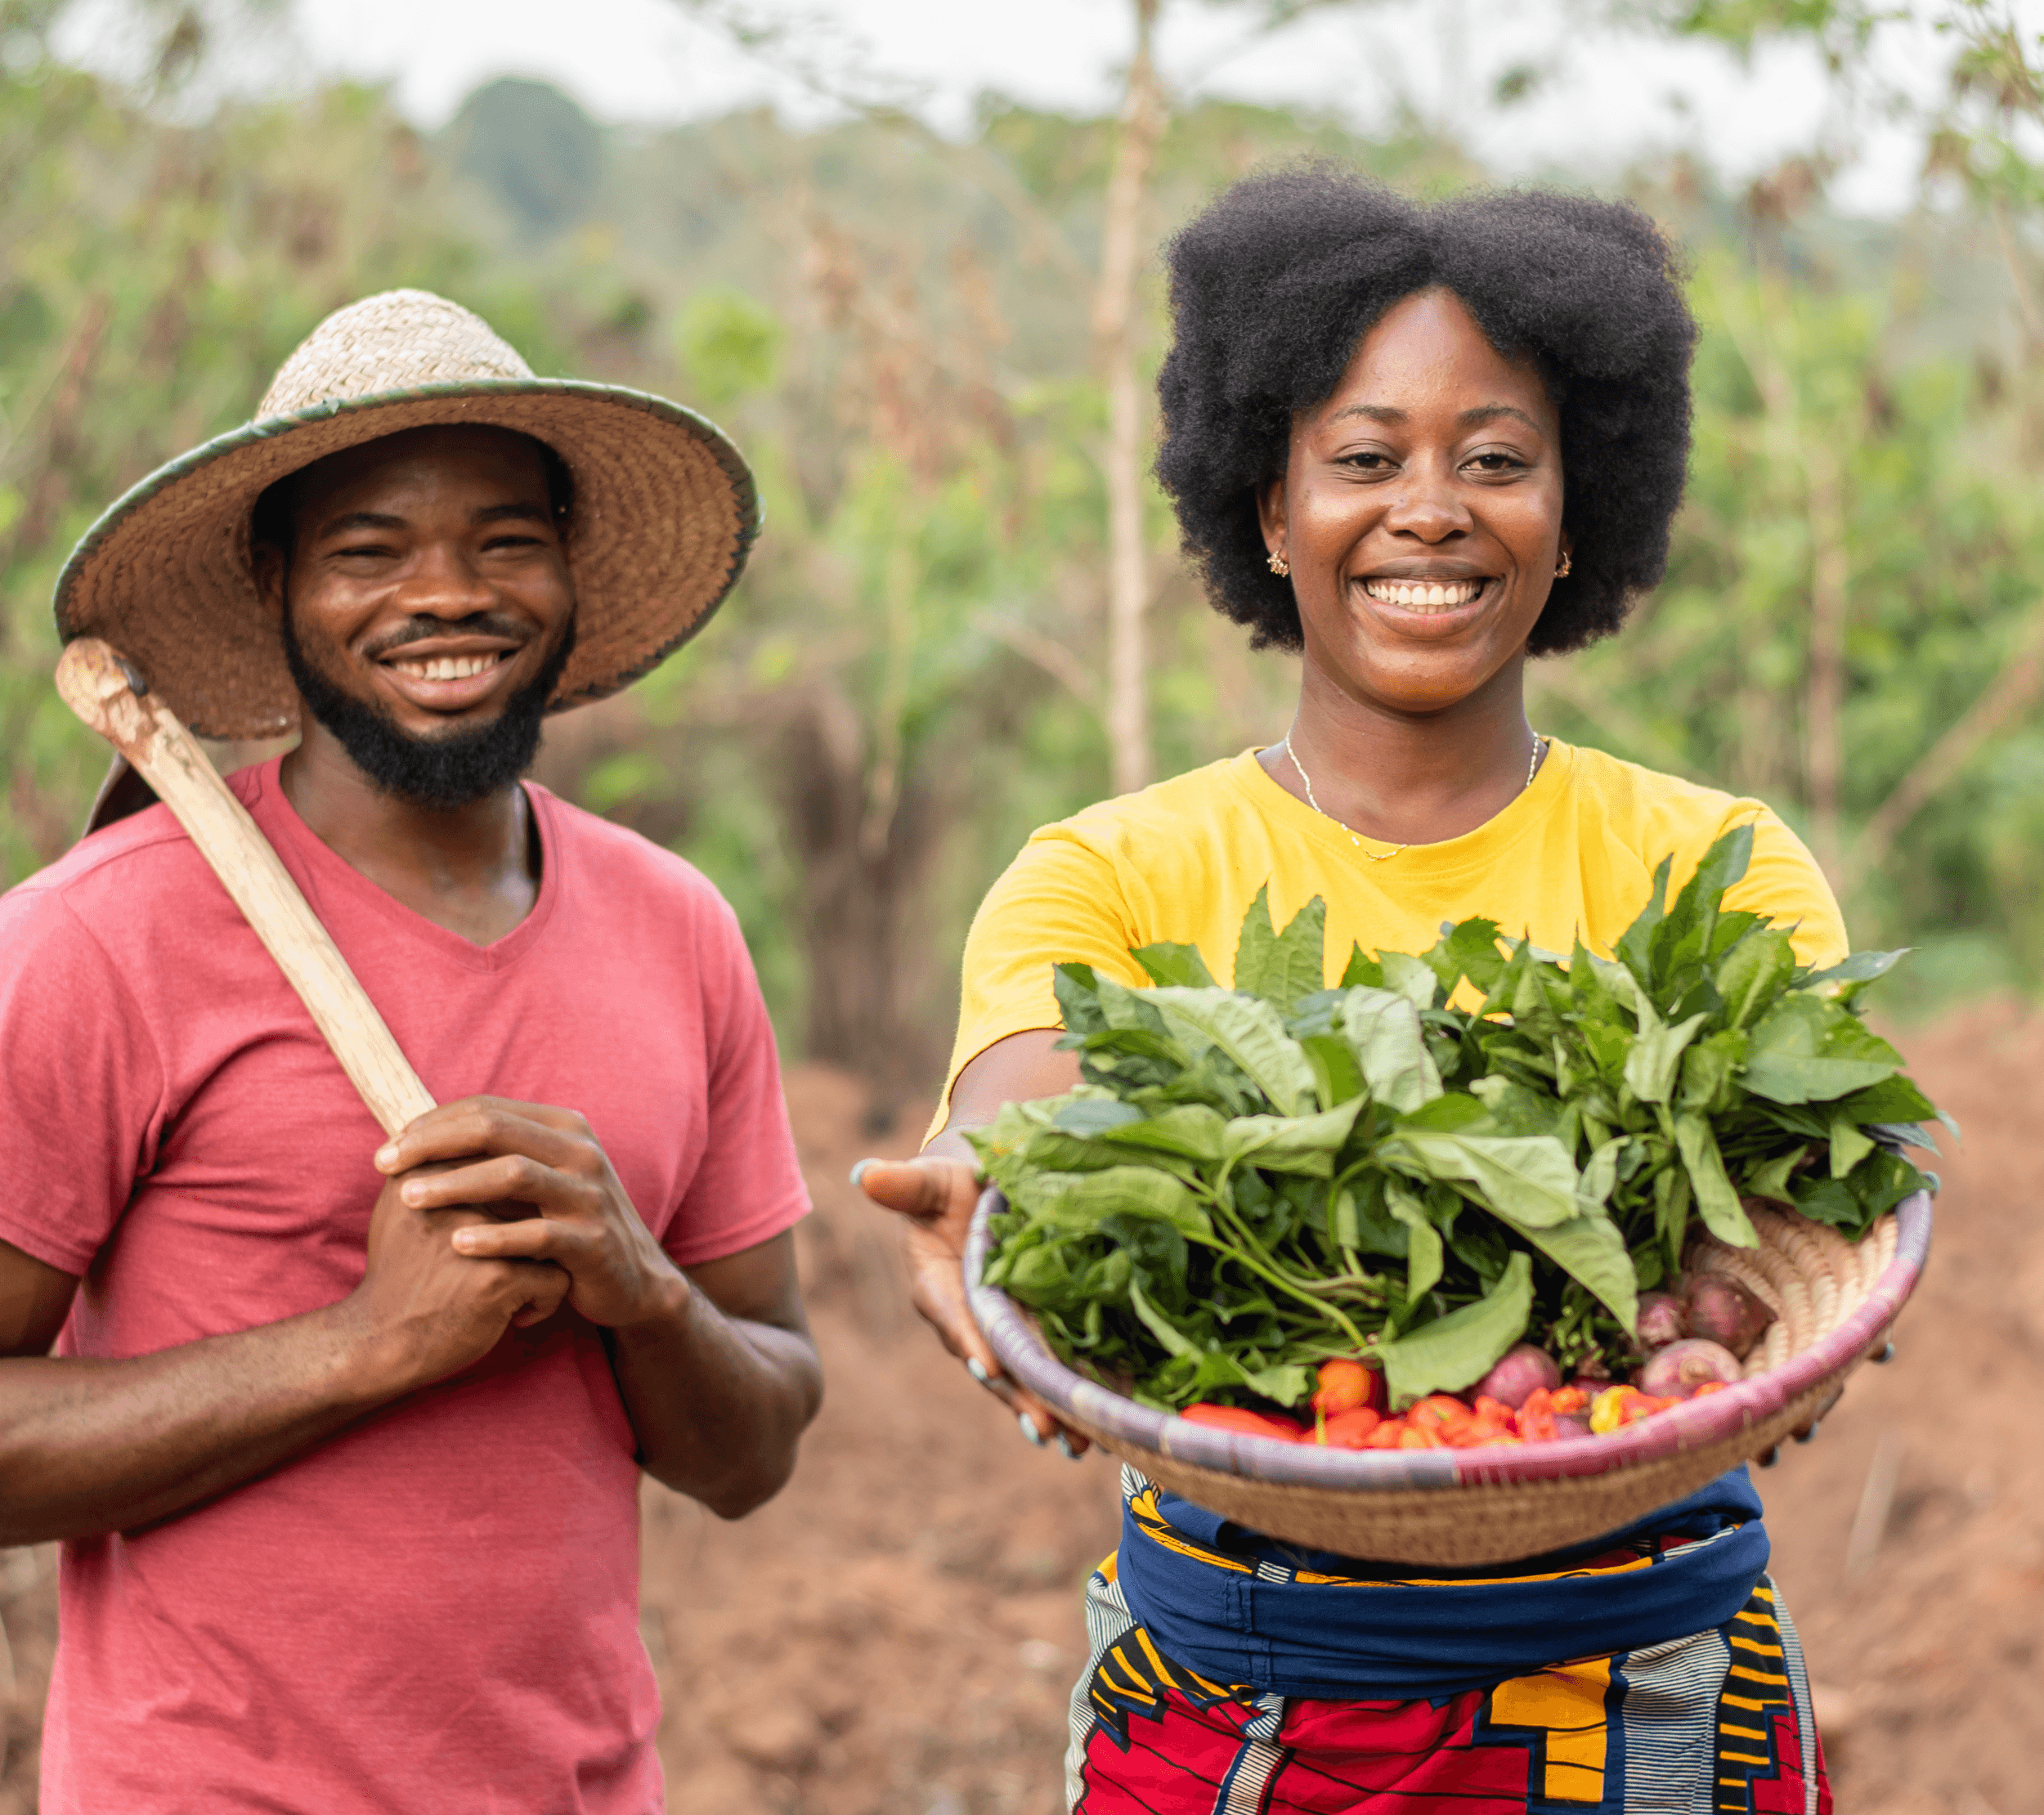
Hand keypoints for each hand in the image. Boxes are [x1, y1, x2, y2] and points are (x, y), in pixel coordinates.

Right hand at [347, 1169, 571, 1391]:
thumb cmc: (398, 1274)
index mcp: (430, 1172)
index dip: (513, 1200)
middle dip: (535, 1223)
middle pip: (534, 1193)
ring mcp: (479, 1236)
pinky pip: (556, 1278)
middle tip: (520, 1256)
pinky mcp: (497, 1277)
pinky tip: (517, 1315)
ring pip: (553, 1233)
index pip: (503, 1162)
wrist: (377, 1341)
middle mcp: (456, 1197)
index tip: (495, 1232)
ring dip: (543, 1259)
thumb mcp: (400, 1207)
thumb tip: (474, 1133)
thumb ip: (433, 1167)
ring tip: (522, 1282)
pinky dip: (543, 1300)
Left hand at [375, 1098, 685, 1333]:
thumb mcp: (539, 1180)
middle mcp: (582, 1151)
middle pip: (495, 1129)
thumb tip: (415, 1136)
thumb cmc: (565, 1226)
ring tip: (408, 1199)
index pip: (487, 1108)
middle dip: (433, 1143)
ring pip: (514, 1174)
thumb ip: (495, 1156)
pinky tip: (456, 1244)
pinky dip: (494, 1237)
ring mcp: (591, 1195)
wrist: (631, 1280)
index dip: (432, 1124)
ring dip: (455, 1183)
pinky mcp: (594, 1241)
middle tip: (384, 1164)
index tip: (388, 1148)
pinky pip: (538, 1234)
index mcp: (564, 1127)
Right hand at [854, 1156, 1086, 1455]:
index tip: (990, 1366)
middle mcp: (968, 1319)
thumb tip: (863, 1174)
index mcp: (936, 1285)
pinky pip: (1050, 1368)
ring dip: (1047, 1410)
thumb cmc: (950, 1184)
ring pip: (1023, 1377)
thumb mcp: (930, 1180)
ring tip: (1076, 1444)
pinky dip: (1072, 1395)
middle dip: (1017, 1397)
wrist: (982, 1189)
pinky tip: (1099, 1426)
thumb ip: (904, 1184)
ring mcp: (1002, 1331)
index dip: (969, 1339)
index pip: (950, 1315)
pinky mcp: (1033, 1333)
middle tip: (1046, 1428)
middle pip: (992, 1362)